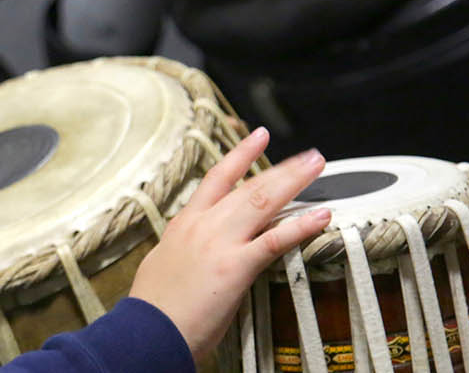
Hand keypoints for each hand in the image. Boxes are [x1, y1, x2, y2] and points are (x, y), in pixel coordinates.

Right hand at [128, 128, 330, 359]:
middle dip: (282, 167)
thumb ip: (182, 249)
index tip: (257, 138)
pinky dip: (300, 226)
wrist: (147, 330)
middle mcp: (203, 226)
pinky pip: (275, 241)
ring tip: (317, 166)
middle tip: (309, 155)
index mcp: (184, 224)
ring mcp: (219, 243)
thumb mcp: (163, 265)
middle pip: (248, 186)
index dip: (240, 156)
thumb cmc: (153, 307)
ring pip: (262, 201)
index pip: (216, 180)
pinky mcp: (235, 267)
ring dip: (294, 181)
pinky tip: (321, 217)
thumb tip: (192, 248)